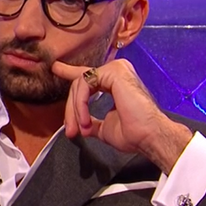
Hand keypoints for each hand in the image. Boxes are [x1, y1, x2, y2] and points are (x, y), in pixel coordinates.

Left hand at [52, 59, 192, 172]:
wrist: (149, 137)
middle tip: (70, 129)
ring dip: (76, 110)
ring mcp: (116, 69)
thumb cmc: (135, 134)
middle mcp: (117, 71)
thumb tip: (82, 125)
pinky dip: (81, 105)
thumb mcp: (105, 127)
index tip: (56, 68)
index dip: (70, 72)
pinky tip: (85, 120)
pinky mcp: (114, 71)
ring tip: (81, 127)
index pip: (89, 76)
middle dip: (71, 109)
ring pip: (79, 84)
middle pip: (80, 83)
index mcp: (116, 83)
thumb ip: (92, 121)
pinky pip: (84, 84)